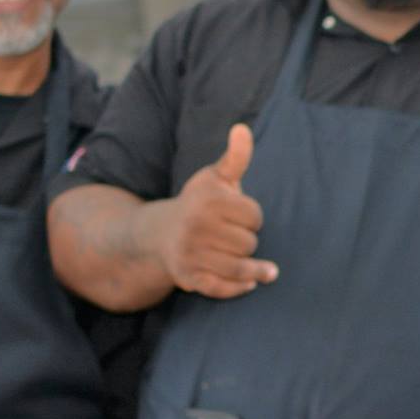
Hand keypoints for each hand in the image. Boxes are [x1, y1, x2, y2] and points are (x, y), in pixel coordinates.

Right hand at [152, 123, 277, 297]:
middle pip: (250, 243)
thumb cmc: (199, 204)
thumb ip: (236, 157)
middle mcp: (196, 225)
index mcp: (208, 199)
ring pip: (241, 267)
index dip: (251, 217)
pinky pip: (224, 289)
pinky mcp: (188, 278)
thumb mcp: (216, 177)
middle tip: (233, 237)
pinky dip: (239, 288)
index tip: (238, 216)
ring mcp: (191, 253)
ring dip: (253, 268)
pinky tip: (249, 282)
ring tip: (259, 267)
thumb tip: (242, 129)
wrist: (160, 235)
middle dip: (247, 241)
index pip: (255, 217)